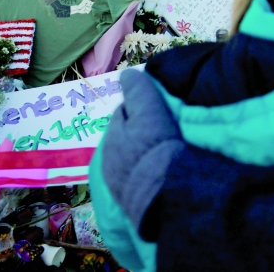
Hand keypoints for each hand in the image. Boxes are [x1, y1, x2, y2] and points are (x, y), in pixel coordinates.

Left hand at [100, 70, 183, 236]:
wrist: (164, 197)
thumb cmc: (158, 148)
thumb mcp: (150, 112)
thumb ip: (139, 91)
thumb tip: (126, 73)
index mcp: (113, 132)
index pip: (125, 111)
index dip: (143, 107)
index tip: (162, 110)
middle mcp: (108, 157)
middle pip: (127, 134)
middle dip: (140, 130)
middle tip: (165, 130)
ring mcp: (116, 181)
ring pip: (130, 156)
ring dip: (142, 152)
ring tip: (164, 153)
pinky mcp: (128, 201)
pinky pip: (136, 177)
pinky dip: (145, 171)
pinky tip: (160, 173)